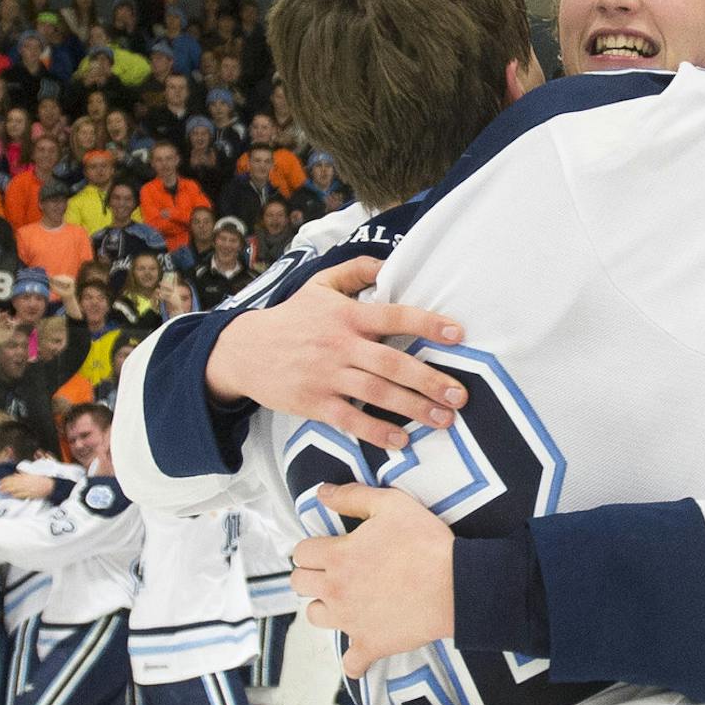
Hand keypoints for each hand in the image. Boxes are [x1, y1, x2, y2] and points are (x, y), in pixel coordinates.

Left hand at [0, 472, 53, 500]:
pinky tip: (11, 496)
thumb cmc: (42, 479)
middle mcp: (25, 482)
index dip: (5, 480)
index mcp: (25, 476)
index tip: (0, 482)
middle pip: (11, 484)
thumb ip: (23, 474)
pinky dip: (15, 495)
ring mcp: (27, 488)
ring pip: (14, 489)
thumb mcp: (32, 474)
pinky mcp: (30, 494)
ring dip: (7, 491)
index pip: (12, 478)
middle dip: (4, 486)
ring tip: (1, 492)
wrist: (50, 485)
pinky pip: (21, 495)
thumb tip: (16, 474)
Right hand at [204, 255, 466, 451]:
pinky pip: (350, 420)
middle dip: (429, 380)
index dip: (427, 323)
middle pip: (391, 362)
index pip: (394, 316)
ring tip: (444, 419)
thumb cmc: (291, 317)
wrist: (244, 350)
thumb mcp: (319, 284)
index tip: (458, 334)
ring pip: (377, 393)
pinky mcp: (314, 403)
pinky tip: (402, 440)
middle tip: (460, 396)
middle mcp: (339, 345)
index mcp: (346, 315)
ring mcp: (327, 376)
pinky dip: (376, 431)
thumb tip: (392, 264)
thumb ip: (357, 270)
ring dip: (413, 408)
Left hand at [291, 483, 455, 677]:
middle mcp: (336, 590)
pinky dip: (354, 659)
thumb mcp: (391, 505)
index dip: (312, 547)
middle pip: (299, 584)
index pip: (301, 552)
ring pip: (315, 617)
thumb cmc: (426, 543)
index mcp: (338, 556)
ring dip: (325, 608)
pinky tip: (362, 648)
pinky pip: (351, 663)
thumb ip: (352, 496)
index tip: (328, 548)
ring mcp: (351, 621)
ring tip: (345, 601)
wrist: (456, 585)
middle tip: (332, 571)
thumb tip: (321, 493)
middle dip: (311, 575)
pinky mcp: (371, 644)